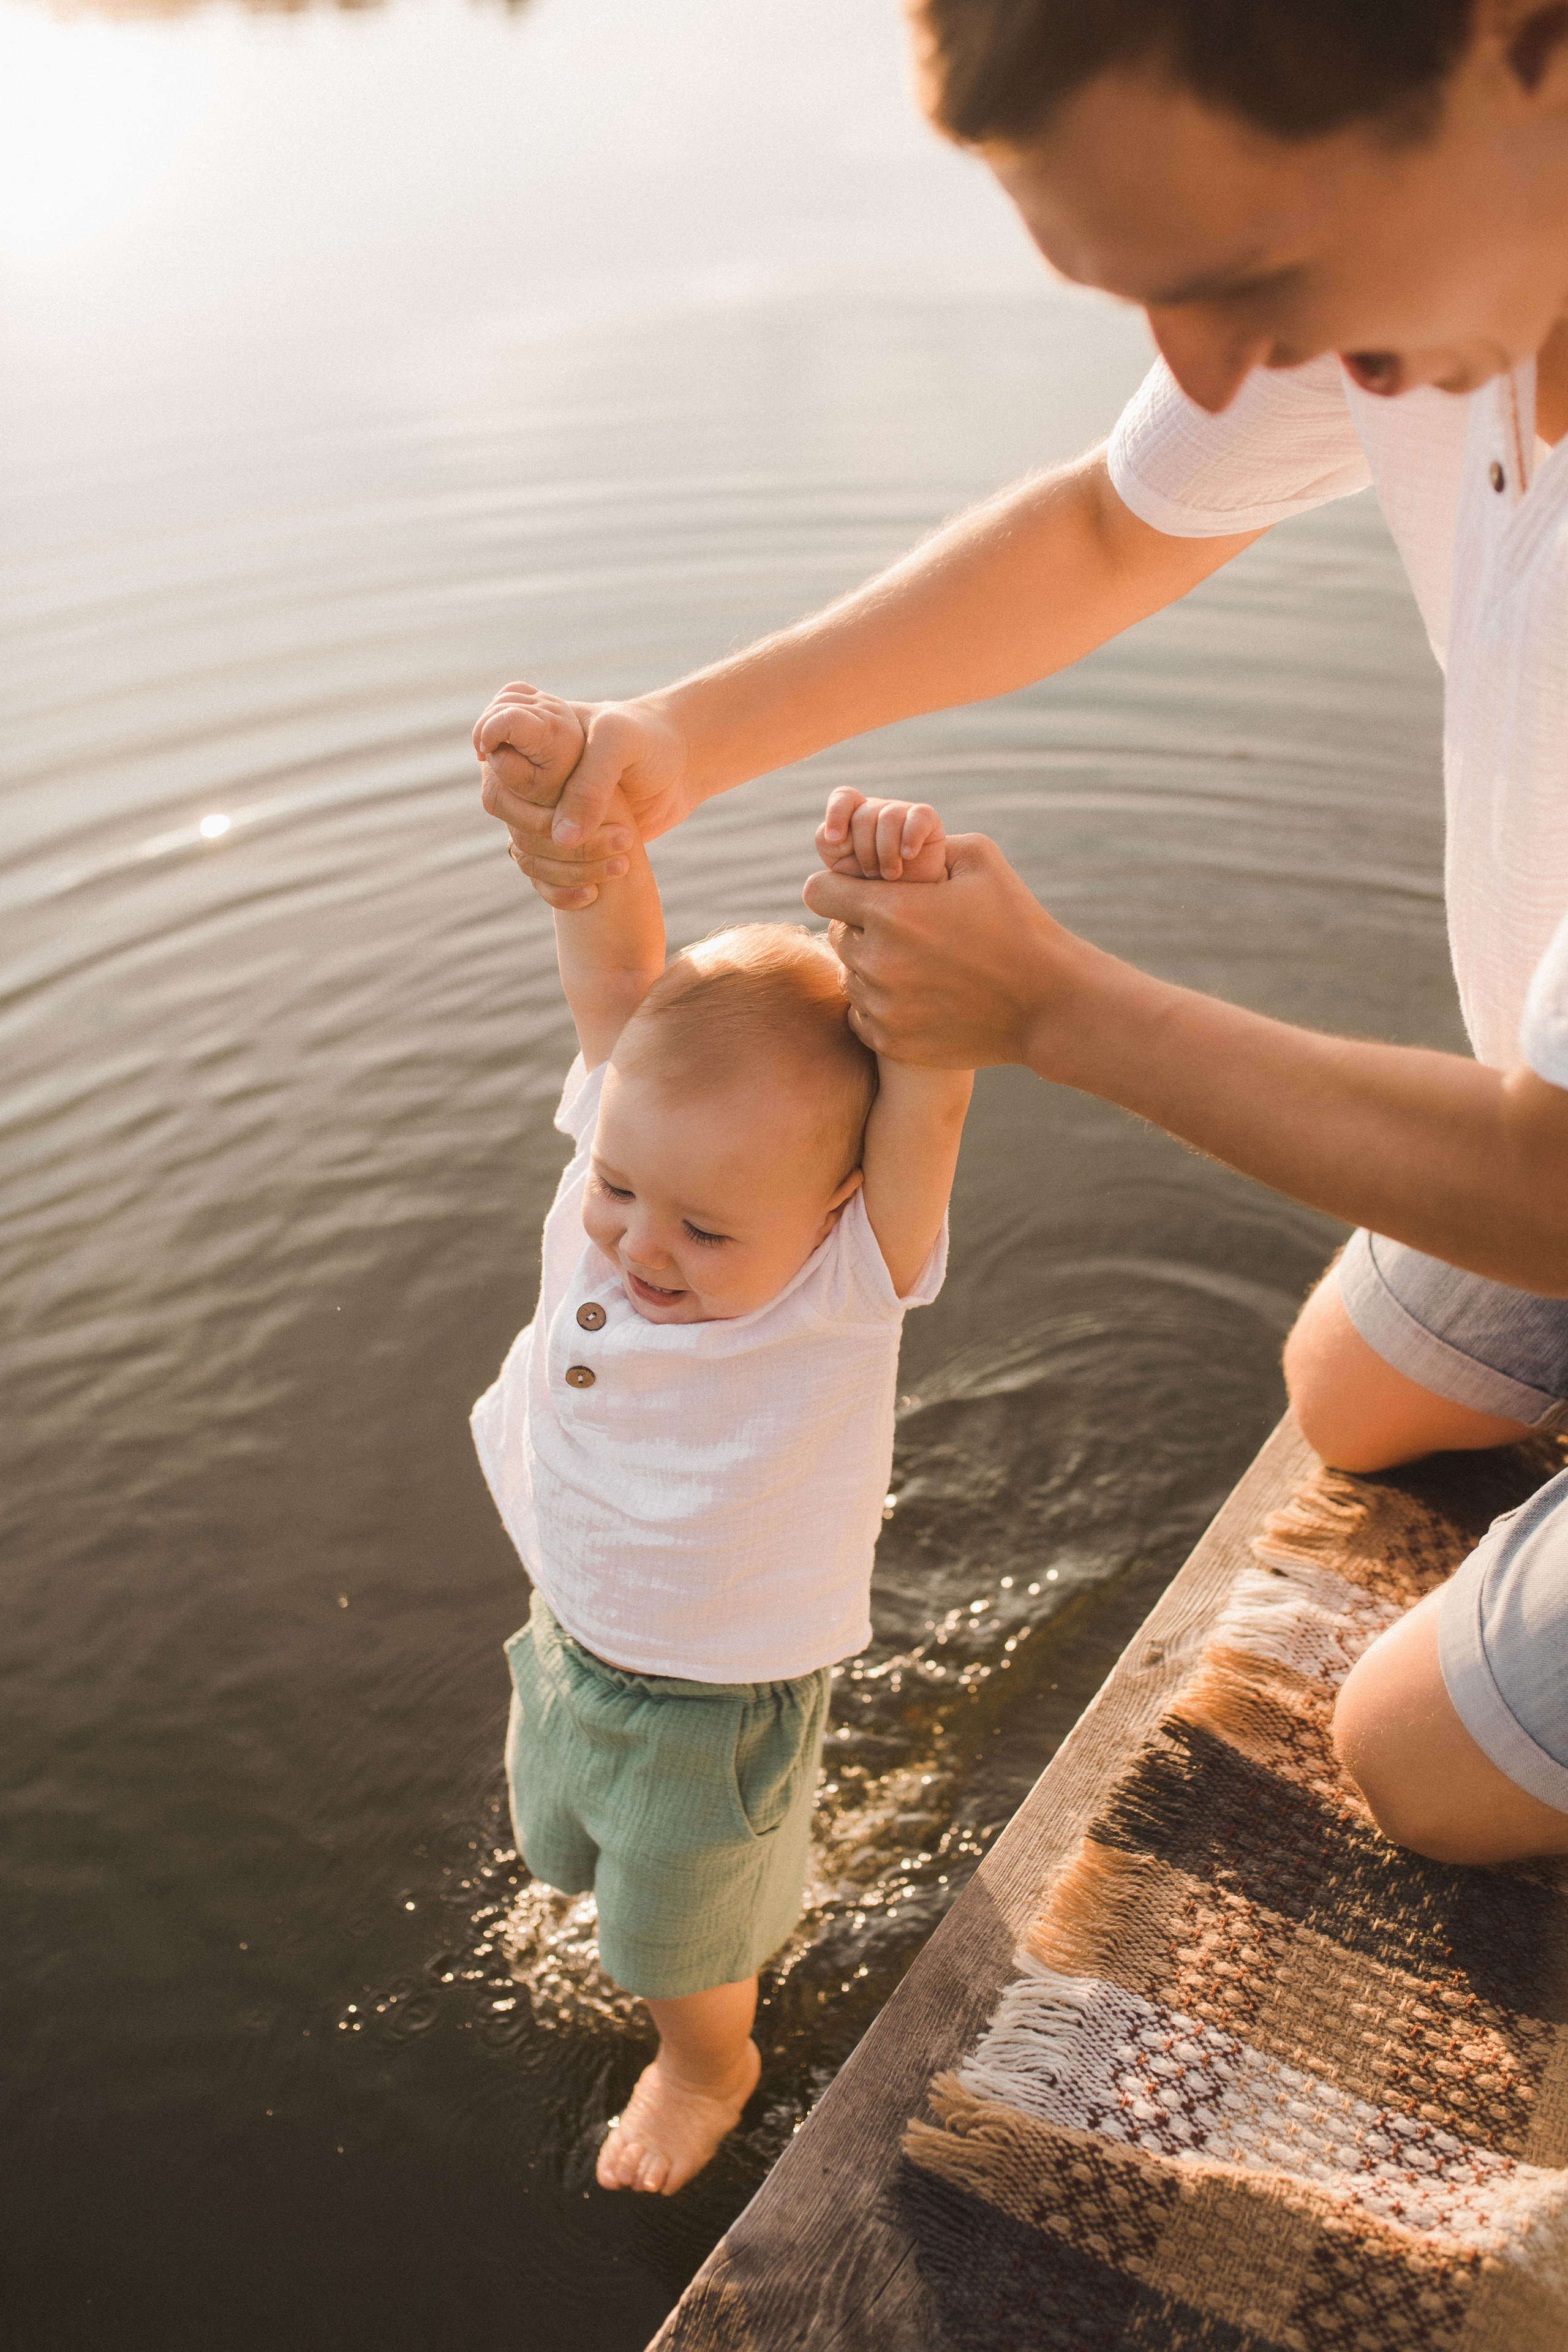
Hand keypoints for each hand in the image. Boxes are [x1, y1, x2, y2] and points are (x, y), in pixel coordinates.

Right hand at [475, 682, 691, 908]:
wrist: (681, 765)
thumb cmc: (648, 739)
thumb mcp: (620, 744)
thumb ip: (589, 785)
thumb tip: (561, 840)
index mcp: (529, 737)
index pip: (495, 763)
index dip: (515, 785)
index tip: (560, 804)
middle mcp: (527, 776)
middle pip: (509, 817)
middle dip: (557, 837)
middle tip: (620, 838)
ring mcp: (542, 811)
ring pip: (525, 851)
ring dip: (569, 868)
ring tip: (621, 864)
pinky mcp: (561, 841)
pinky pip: (541, 876)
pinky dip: (561, 890)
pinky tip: (594, 893)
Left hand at [803, 833, 1069, 1069]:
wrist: (1047, 1002)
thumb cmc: (1017, 924)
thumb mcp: (979, 860)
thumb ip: (922, 843)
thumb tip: (883, 844)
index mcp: (891, 910)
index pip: (818, 891)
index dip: (839, 887)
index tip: (864, 893)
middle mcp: (877, 960)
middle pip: (835, 934)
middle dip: (863, 928)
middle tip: (908, 931)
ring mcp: (881, 1005)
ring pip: (849, 976)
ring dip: (873, 968)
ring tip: (922, 965)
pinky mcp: (890, 1040)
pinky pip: (860, 1015)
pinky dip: (882, 1005)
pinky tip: (920, 995)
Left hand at [814, 788, 947, 883]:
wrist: (910, 905)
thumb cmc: (872, 891)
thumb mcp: (842, 877)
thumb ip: (828, 850)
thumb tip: (832, 836)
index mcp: (853, 820)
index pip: (844, 798)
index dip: (837, 815)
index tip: (835, 841)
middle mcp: (877, 812)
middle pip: (863, 816)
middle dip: (864, 851)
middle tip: (872, 875)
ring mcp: (902, 813)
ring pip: (888, 817)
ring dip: (886, 853)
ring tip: (890, 876)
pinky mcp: (927, 821)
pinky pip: (918, 817)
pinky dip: (910, 838)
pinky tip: (908, 856)